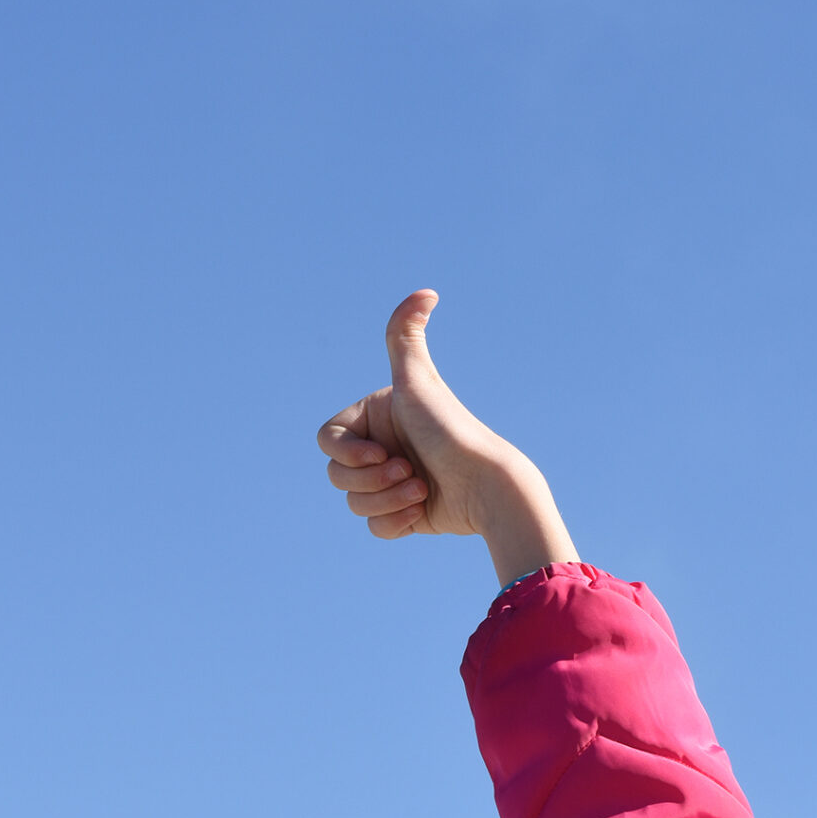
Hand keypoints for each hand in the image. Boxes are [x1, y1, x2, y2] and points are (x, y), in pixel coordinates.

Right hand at [318, 291, 578, 585]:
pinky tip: (421, 511)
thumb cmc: (452, 430)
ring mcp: (390, 482)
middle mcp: (380, 447)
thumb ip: (404, 335)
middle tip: (410, 471)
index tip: (378, 453)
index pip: (328, 440)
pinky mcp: (403, 514)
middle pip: (336, 474)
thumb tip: (428, 291)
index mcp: (375, 417)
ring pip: (354, 502)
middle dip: (370, 480)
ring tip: (421, 491)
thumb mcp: (419, 381)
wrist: (487, 485)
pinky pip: (374, 526)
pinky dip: (394, 521)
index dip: (347, 452)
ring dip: (385, 501)